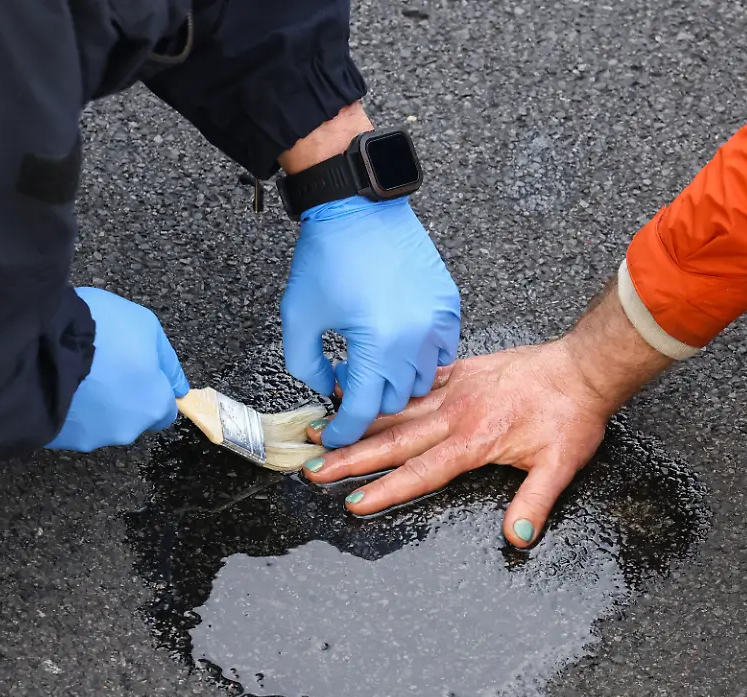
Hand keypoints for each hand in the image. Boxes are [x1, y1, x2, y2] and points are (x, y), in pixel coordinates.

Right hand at [46, 287, 188, 451]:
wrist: (41, 343)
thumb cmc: (101, 332)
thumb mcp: (146, 326)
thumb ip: (167, 361)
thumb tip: (179, 387)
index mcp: (153, 406)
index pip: (165, 411)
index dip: (153, 390)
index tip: (138, 372)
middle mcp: (125, 430)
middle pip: (130, 417)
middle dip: (121, 397)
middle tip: (103, 367)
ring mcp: (89, 438)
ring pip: (98, 422)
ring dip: (93, 404)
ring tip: (75, 372)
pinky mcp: (57, 440)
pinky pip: (68, 424)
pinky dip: (66, 408)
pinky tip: (56, 383)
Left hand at [281, 195, 460, 448]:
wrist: (358, 208)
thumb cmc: (328, 256)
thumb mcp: (299, 319)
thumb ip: (306, 367)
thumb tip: (325, 389)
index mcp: (376, 344)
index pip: (363, 410)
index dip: (344, 432)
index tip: (333, 438)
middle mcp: (414, 337)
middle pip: (396, 400)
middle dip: (367, 401)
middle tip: (345, 380)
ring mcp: (437, 321)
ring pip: (423, 380)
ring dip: (395, 382)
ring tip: (370, 360)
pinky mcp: (448, 304)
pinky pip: (443, 351)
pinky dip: (421, 358)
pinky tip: (396, 344)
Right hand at [302, 342, 610, 546]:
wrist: (581, 367)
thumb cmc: (571, 416)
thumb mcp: (560, 465)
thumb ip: (535, 502)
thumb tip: (518, 538)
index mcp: (474, 441)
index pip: (421, 472)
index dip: (386, 489)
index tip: (353, 502)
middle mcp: (455, 415)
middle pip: (393, 441)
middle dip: (349, 457)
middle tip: (312, 468)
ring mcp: (453, 390)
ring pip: (394, 409)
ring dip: (354, 421)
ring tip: (317, 430)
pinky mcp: (458, 372)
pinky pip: (412, 381)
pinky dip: (383, 386)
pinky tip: (356, 386)